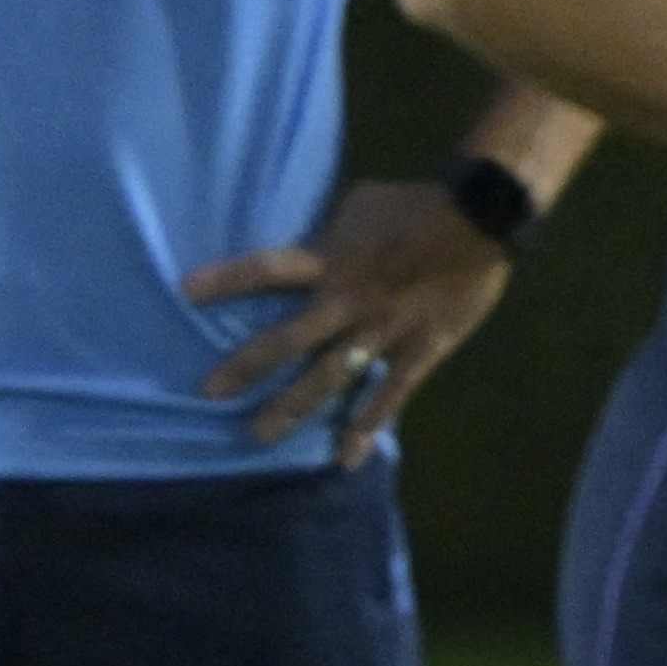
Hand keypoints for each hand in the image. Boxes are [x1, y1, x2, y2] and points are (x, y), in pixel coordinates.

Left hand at [181, 181, 516, 462]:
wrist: (481, 217)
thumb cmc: (414, 204)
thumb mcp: (359, 205)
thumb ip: (327, 234)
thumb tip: (304, 245)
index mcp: (330, 261)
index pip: (267, 269)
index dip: (227, 279)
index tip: (186, 292)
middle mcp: (348, 301)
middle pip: (288, 340)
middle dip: (247, 367)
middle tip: (209, 393)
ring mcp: (382, 332)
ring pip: (329, 378)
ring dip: (293, 409)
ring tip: (258, 436)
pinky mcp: (417, 352)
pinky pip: (389, 397)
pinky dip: (367, 430)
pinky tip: (345, 461)